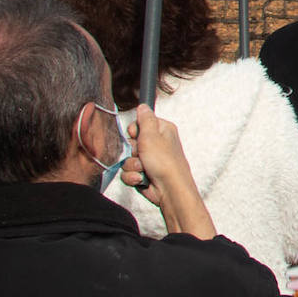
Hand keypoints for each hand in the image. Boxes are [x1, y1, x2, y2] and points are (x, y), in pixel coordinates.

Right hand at [122, 105, 213, 238]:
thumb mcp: (152, 135)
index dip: (135, 131)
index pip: (139, 123)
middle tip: (142, 155)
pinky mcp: (144, 174)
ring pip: (128, 159)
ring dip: (133, 166)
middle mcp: (157, 144)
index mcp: (162, 131)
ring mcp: (150, 160)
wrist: (170, 189)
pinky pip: (128, 172)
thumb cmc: (164, 161)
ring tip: (145, 169)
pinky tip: (142, 179)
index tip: (138, 136)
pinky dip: (133, 177)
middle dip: (133, 151)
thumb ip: (145, 119)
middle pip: (131, 142)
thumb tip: (143, 106)